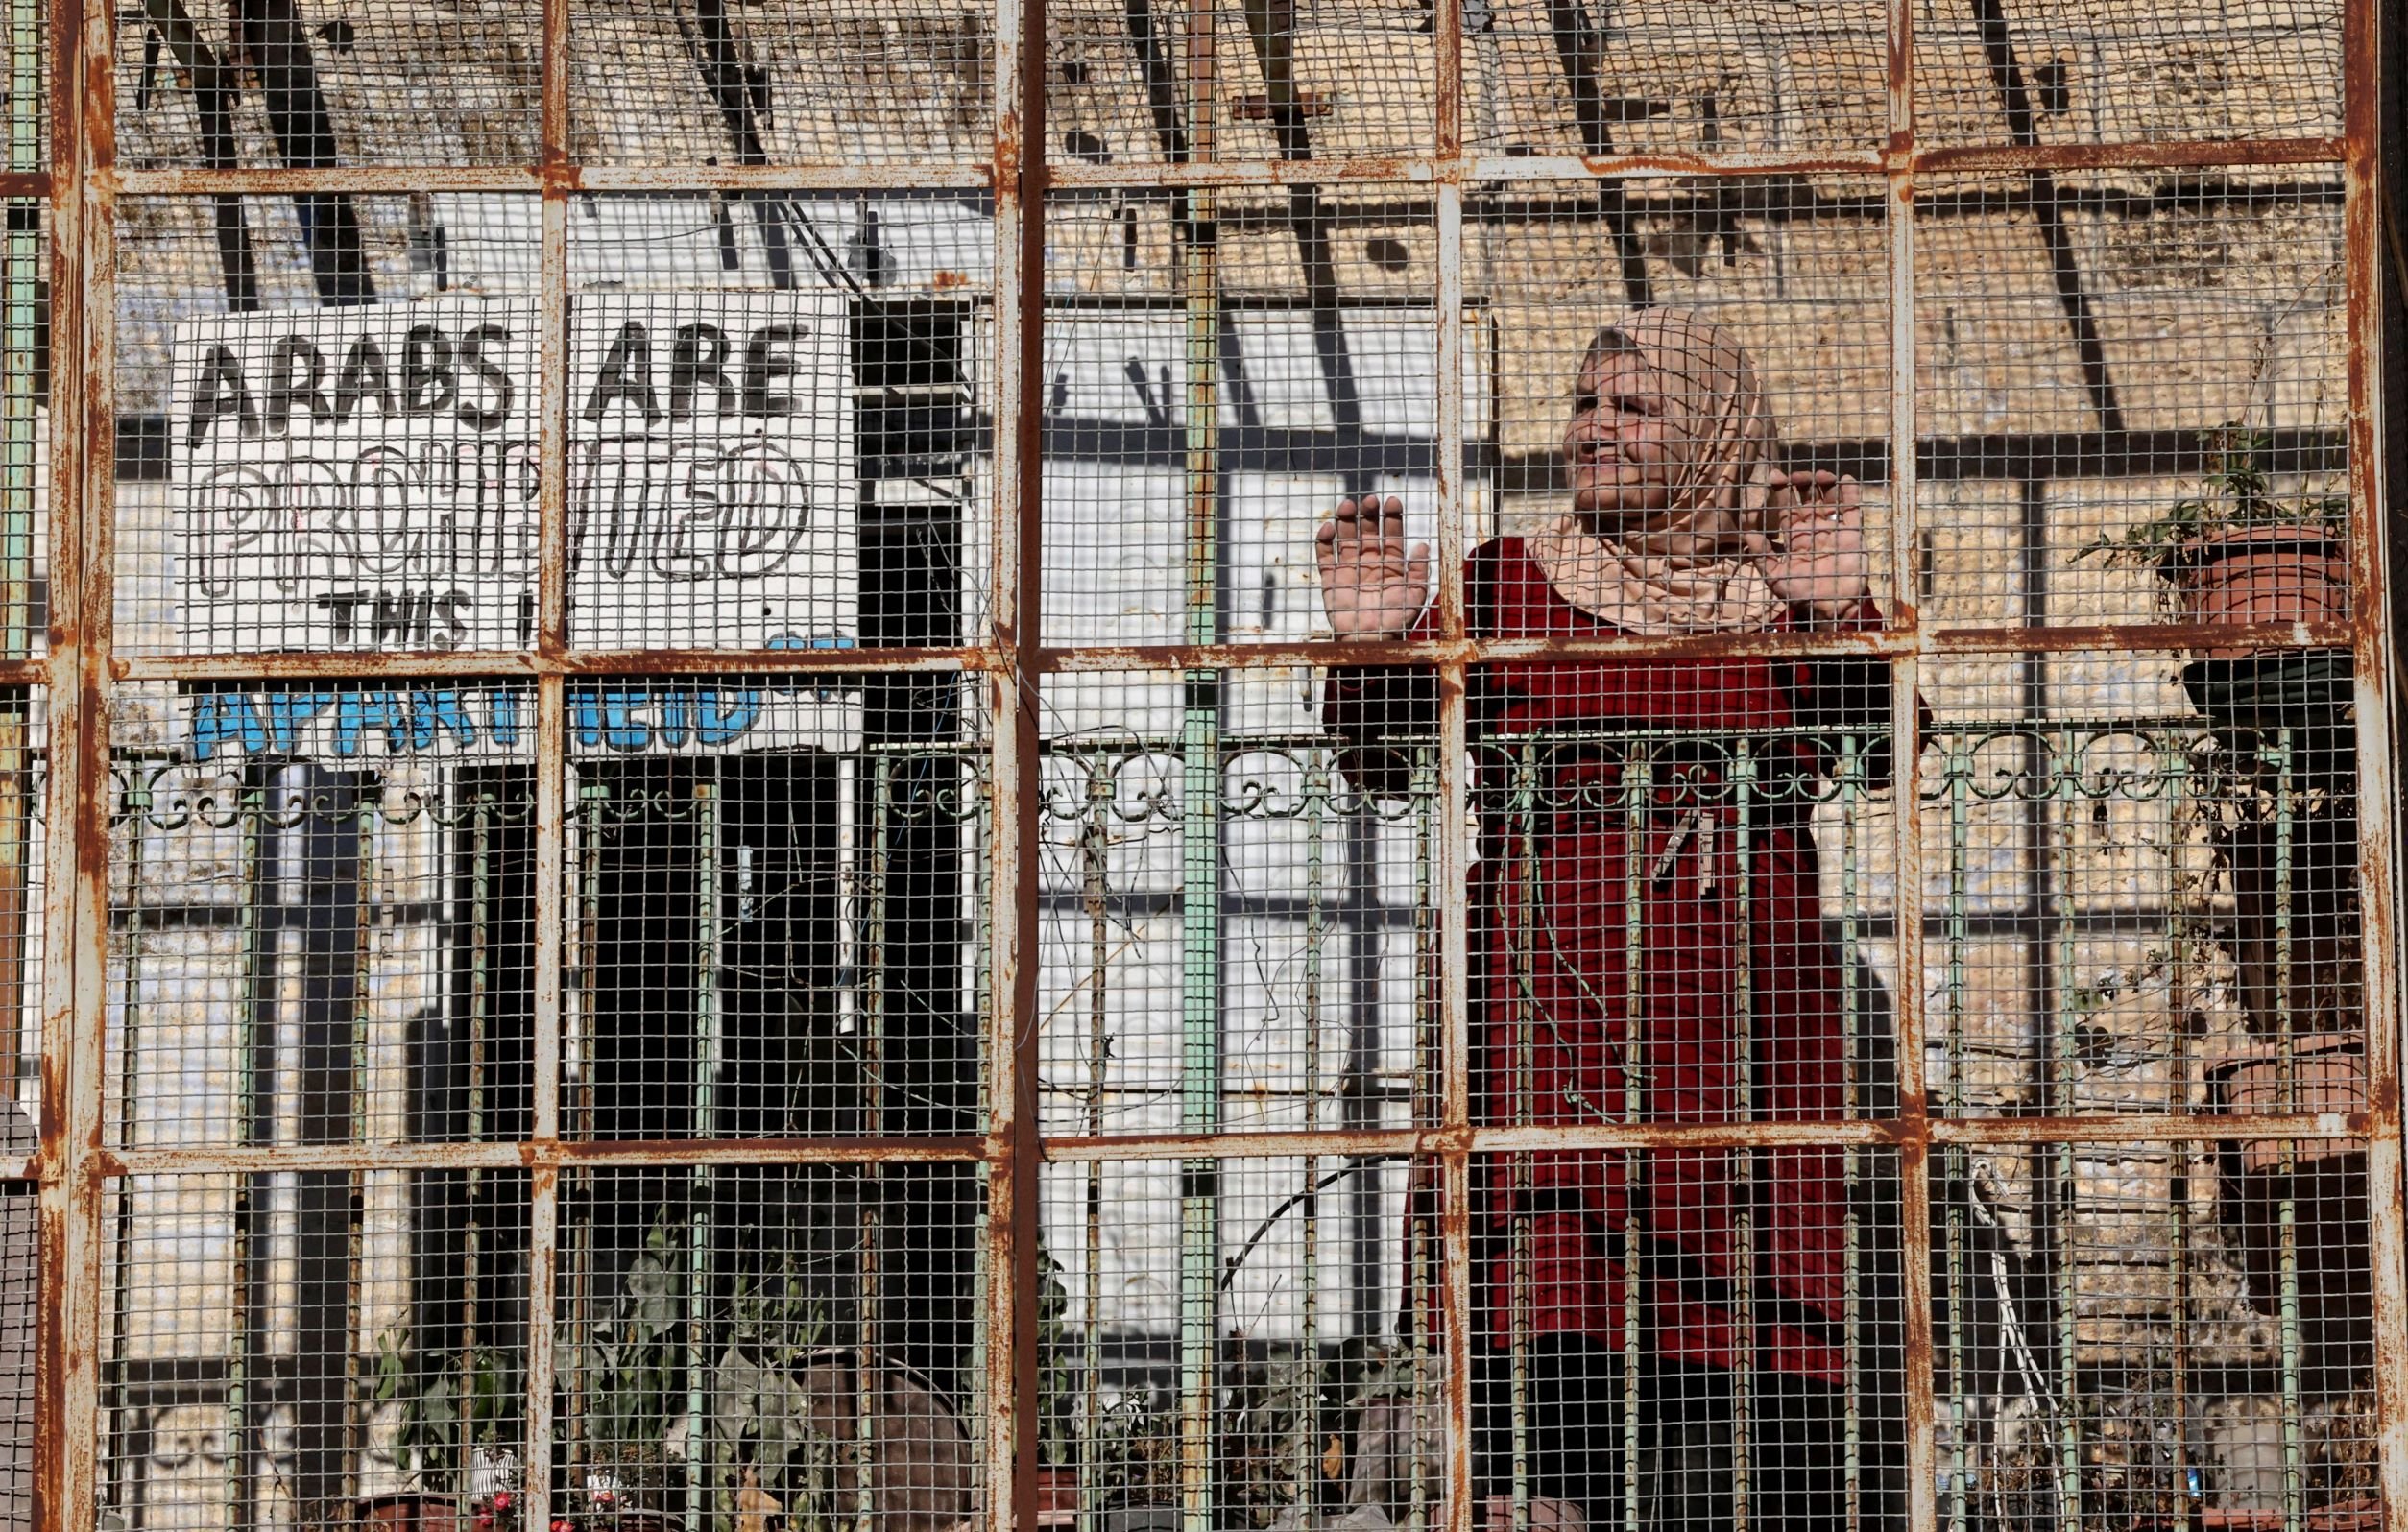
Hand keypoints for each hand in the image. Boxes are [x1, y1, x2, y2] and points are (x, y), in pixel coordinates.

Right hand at [1315, 495, 1430, 638]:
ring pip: (1345, 538)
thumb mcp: (1414, 595)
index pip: (1391, 534)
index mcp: (1391, 563)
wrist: (1372, 642)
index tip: (1392, 501)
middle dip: (1368, 514)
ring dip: (1345, 521)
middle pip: (1367, 531)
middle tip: (1369, 500)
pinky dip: (1324, 542)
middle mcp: (1369, 562)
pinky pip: (1325, 557)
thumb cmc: (1396, 621)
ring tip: (1346, 506)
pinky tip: (1327, 528)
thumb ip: (1419, 571)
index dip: (1392, 517)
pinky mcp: (1330, 580)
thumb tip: (1422, 546)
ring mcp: (1349, 569)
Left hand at [1749, 469, 1868, 623]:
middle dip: (1803, 483)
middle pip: (1808, 498)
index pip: (1787, 508)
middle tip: (1798, 474)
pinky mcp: (1853, 534)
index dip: (1782, 491)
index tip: (1776, 476)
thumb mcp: (1776, 577)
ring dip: (1825, 484)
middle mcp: (1814, 529)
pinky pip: (1852, 510)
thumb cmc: (1801, 594)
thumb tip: (1748, 534)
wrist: (1831, 608)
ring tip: (1821, 475)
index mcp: (1795, 537)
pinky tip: (1845, 480)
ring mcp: (1834, 530)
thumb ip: (1763, 556)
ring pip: (1829, 499)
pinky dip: (1850, 494)